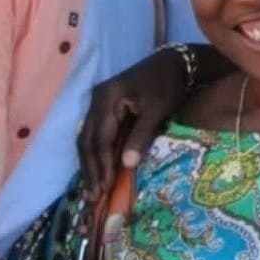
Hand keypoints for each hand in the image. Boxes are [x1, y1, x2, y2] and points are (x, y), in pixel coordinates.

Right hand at [78, 49, 187, 199]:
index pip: (100, 137)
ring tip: (93, 190)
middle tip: (94, 196)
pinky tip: (98, 173)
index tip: (104, 188)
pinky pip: (94, 135)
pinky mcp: (104, 110)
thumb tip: (126, 165)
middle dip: (90, 169)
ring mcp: (98, 104)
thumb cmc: (166, 84)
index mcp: (106, 98)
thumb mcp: (157, 109)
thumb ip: (141, 135)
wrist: (172, 63)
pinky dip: (96, 155)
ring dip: (90, 165)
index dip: (101, 164)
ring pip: (87, 139)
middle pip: (86, 140)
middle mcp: (96, 100)